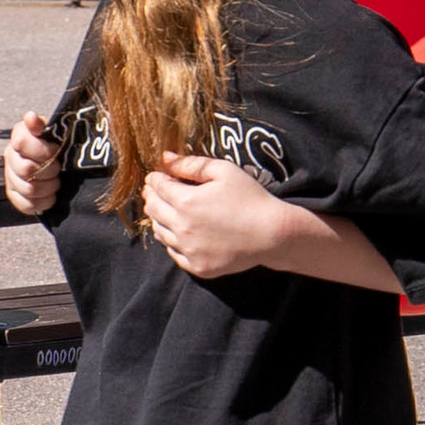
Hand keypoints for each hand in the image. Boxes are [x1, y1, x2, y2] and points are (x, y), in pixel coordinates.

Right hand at [3, 113, 60, 218]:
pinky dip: (44, 201)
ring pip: (29, 189)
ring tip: (55, 181)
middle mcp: (11, 156)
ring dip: (49, 187)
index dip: (43, 150)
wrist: (58, 163)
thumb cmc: (56, 146)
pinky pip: (27, 204)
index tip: (56, 150)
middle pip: (26, 169)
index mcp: (19, 136)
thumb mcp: (53, 131)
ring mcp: (10, 177)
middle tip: (58, 168)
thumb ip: (41, 124)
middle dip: (49, 170)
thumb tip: (30, 117)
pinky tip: (50, 194)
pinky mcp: (14, 196)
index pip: (22, 142)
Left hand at [141, 152, 290, 277]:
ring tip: (166, 210)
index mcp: (186, 202)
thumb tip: (166, 157)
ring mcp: (189, 250)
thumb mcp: (224, 171)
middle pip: (154, 210)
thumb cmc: (251, 198)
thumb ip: (192, 164)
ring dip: (159, 219)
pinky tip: (180, 233)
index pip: (158, 187)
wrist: (273, 234)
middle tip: (155, 191)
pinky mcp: (198, 266)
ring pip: (160, 233)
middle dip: (152, 197)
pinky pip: (174, 253)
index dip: (155, 179)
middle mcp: (182, 228)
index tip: (156, 176)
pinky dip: (172, 242)